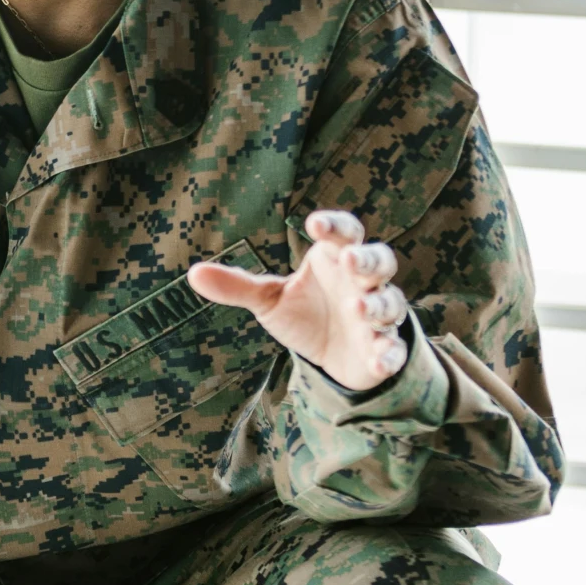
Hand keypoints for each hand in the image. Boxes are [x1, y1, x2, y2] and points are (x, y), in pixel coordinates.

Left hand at [187, 210, 409, 392]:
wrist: (332, 356)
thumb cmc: (304, 312)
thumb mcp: (269, 299)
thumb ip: (239, 286)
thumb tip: (194, 273)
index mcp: (335, 259)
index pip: (344, 233)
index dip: (334, 225)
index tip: (313, 223)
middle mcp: (362, 283)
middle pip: (379, 261)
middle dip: (367, 260)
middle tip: (349, 261)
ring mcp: (376, 316)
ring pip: (390, 303)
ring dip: (377, 305)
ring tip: (357, 307)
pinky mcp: (382, 348)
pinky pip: (392, 349)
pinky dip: (389, 354)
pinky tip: (381, 361)